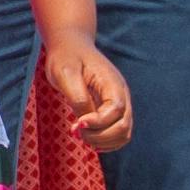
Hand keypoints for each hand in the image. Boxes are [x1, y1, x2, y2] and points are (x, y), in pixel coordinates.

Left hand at [40, 32, 133, 151]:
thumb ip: (77, 98)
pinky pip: (118, 134)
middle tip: (76, 130)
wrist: (71, 47)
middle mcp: (121, 95)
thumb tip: (85, 122)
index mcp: (112, 83)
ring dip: (103, 141)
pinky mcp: (113, 111)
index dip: (97, 123)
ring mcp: (119, 104)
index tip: (76, 123)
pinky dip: (106, 142)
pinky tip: (88, 136)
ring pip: (124, 134)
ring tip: (81, 133)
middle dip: (99, 136)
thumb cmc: (66, 58)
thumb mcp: (66, 74)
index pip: (115, 111)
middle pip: (124, 127)